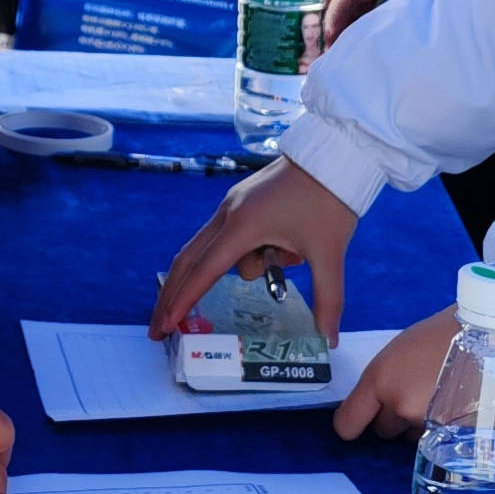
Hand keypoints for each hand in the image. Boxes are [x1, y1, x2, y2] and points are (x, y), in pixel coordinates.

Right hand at [147, 158, 357, 339]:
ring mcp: (231, 205)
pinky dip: (243, 253)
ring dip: (248, 266)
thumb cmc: (329, 201)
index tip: (166, 326)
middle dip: (174, 295)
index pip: (204, 271)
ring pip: (215, 250)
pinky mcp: (241, 201)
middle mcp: (228, 214)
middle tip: (160, 328)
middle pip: (188, 260)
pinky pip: (228, 237)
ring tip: (294, 255)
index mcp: (243, 225)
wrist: (334, 154)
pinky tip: (285, 248)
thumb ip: (327, 299)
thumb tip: (329, 339)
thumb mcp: (330, 254)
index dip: (183, 302)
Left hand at [333, 308, 457, 440]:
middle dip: (393, 418)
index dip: (352, 424)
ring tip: (438, 397)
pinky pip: (434, 439)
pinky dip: (440, 429)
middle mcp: (399, 405)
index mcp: (379, 380)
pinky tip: (451, 406)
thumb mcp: (396, 354)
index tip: (360, 421)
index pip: (347, 424)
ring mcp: (428, 422)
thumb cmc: (438, 336)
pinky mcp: (454, 433)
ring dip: (417, 424)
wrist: (486, 334)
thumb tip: (371, 409)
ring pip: (409, 437)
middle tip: (413, 396)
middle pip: (382, 431)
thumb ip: (380, 384)